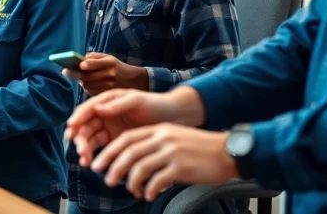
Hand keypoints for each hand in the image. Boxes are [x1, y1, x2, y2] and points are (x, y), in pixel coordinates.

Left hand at [63, 53, 148, 95]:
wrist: (135, 81)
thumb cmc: (117, 67)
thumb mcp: (109, 58)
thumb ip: (95, 57)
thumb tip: (80, 60)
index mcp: (110, 62)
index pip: (94, 64)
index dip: (85, 65)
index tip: (77, 65)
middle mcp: (110, 74)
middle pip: (88, 76)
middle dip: (75, 74)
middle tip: (66, 71)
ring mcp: (109, 86)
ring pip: (87, 85)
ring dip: (81, 81)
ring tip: (79, 77)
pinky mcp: (107, 95)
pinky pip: (91, 92)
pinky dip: (87, 88)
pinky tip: (88, 84)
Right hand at [65, 88, 195, 167]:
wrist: (174, 118)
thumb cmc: (155, 104)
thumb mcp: (137, 100)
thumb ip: (118, 104)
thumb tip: (97, 109)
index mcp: (107, 100)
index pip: (87, 109)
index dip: (77, 118)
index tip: (71, 129)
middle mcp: (105, 114)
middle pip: (85, 126)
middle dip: (80, 139)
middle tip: (81, 151)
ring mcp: (109, 129)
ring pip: (90, 139)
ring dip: (85, 150)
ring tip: (86, 161)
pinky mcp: (116, 142)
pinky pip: (101, 149)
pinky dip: (95, 156)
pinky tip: (93, 164)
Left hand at [90, 124, 236, 201]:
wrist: (227, 152)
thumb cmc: (200, 149)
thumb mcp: (174, 138)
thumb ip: (155, 146)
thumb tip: (134, 165)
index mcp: (159, 130)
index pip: (126, 139)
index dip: (110, 152)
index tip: (99, 163)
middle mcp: (163, 138)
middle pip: (129, 153)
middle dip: (114, 167)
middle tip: (107, 180)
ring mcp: (171, 152)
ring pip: (140, 168)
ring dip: (130, 181)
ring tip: (130, 190)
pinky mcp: (180, 167)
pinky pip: (156, 180)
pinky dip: (148, 189)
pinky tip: (148, 195)